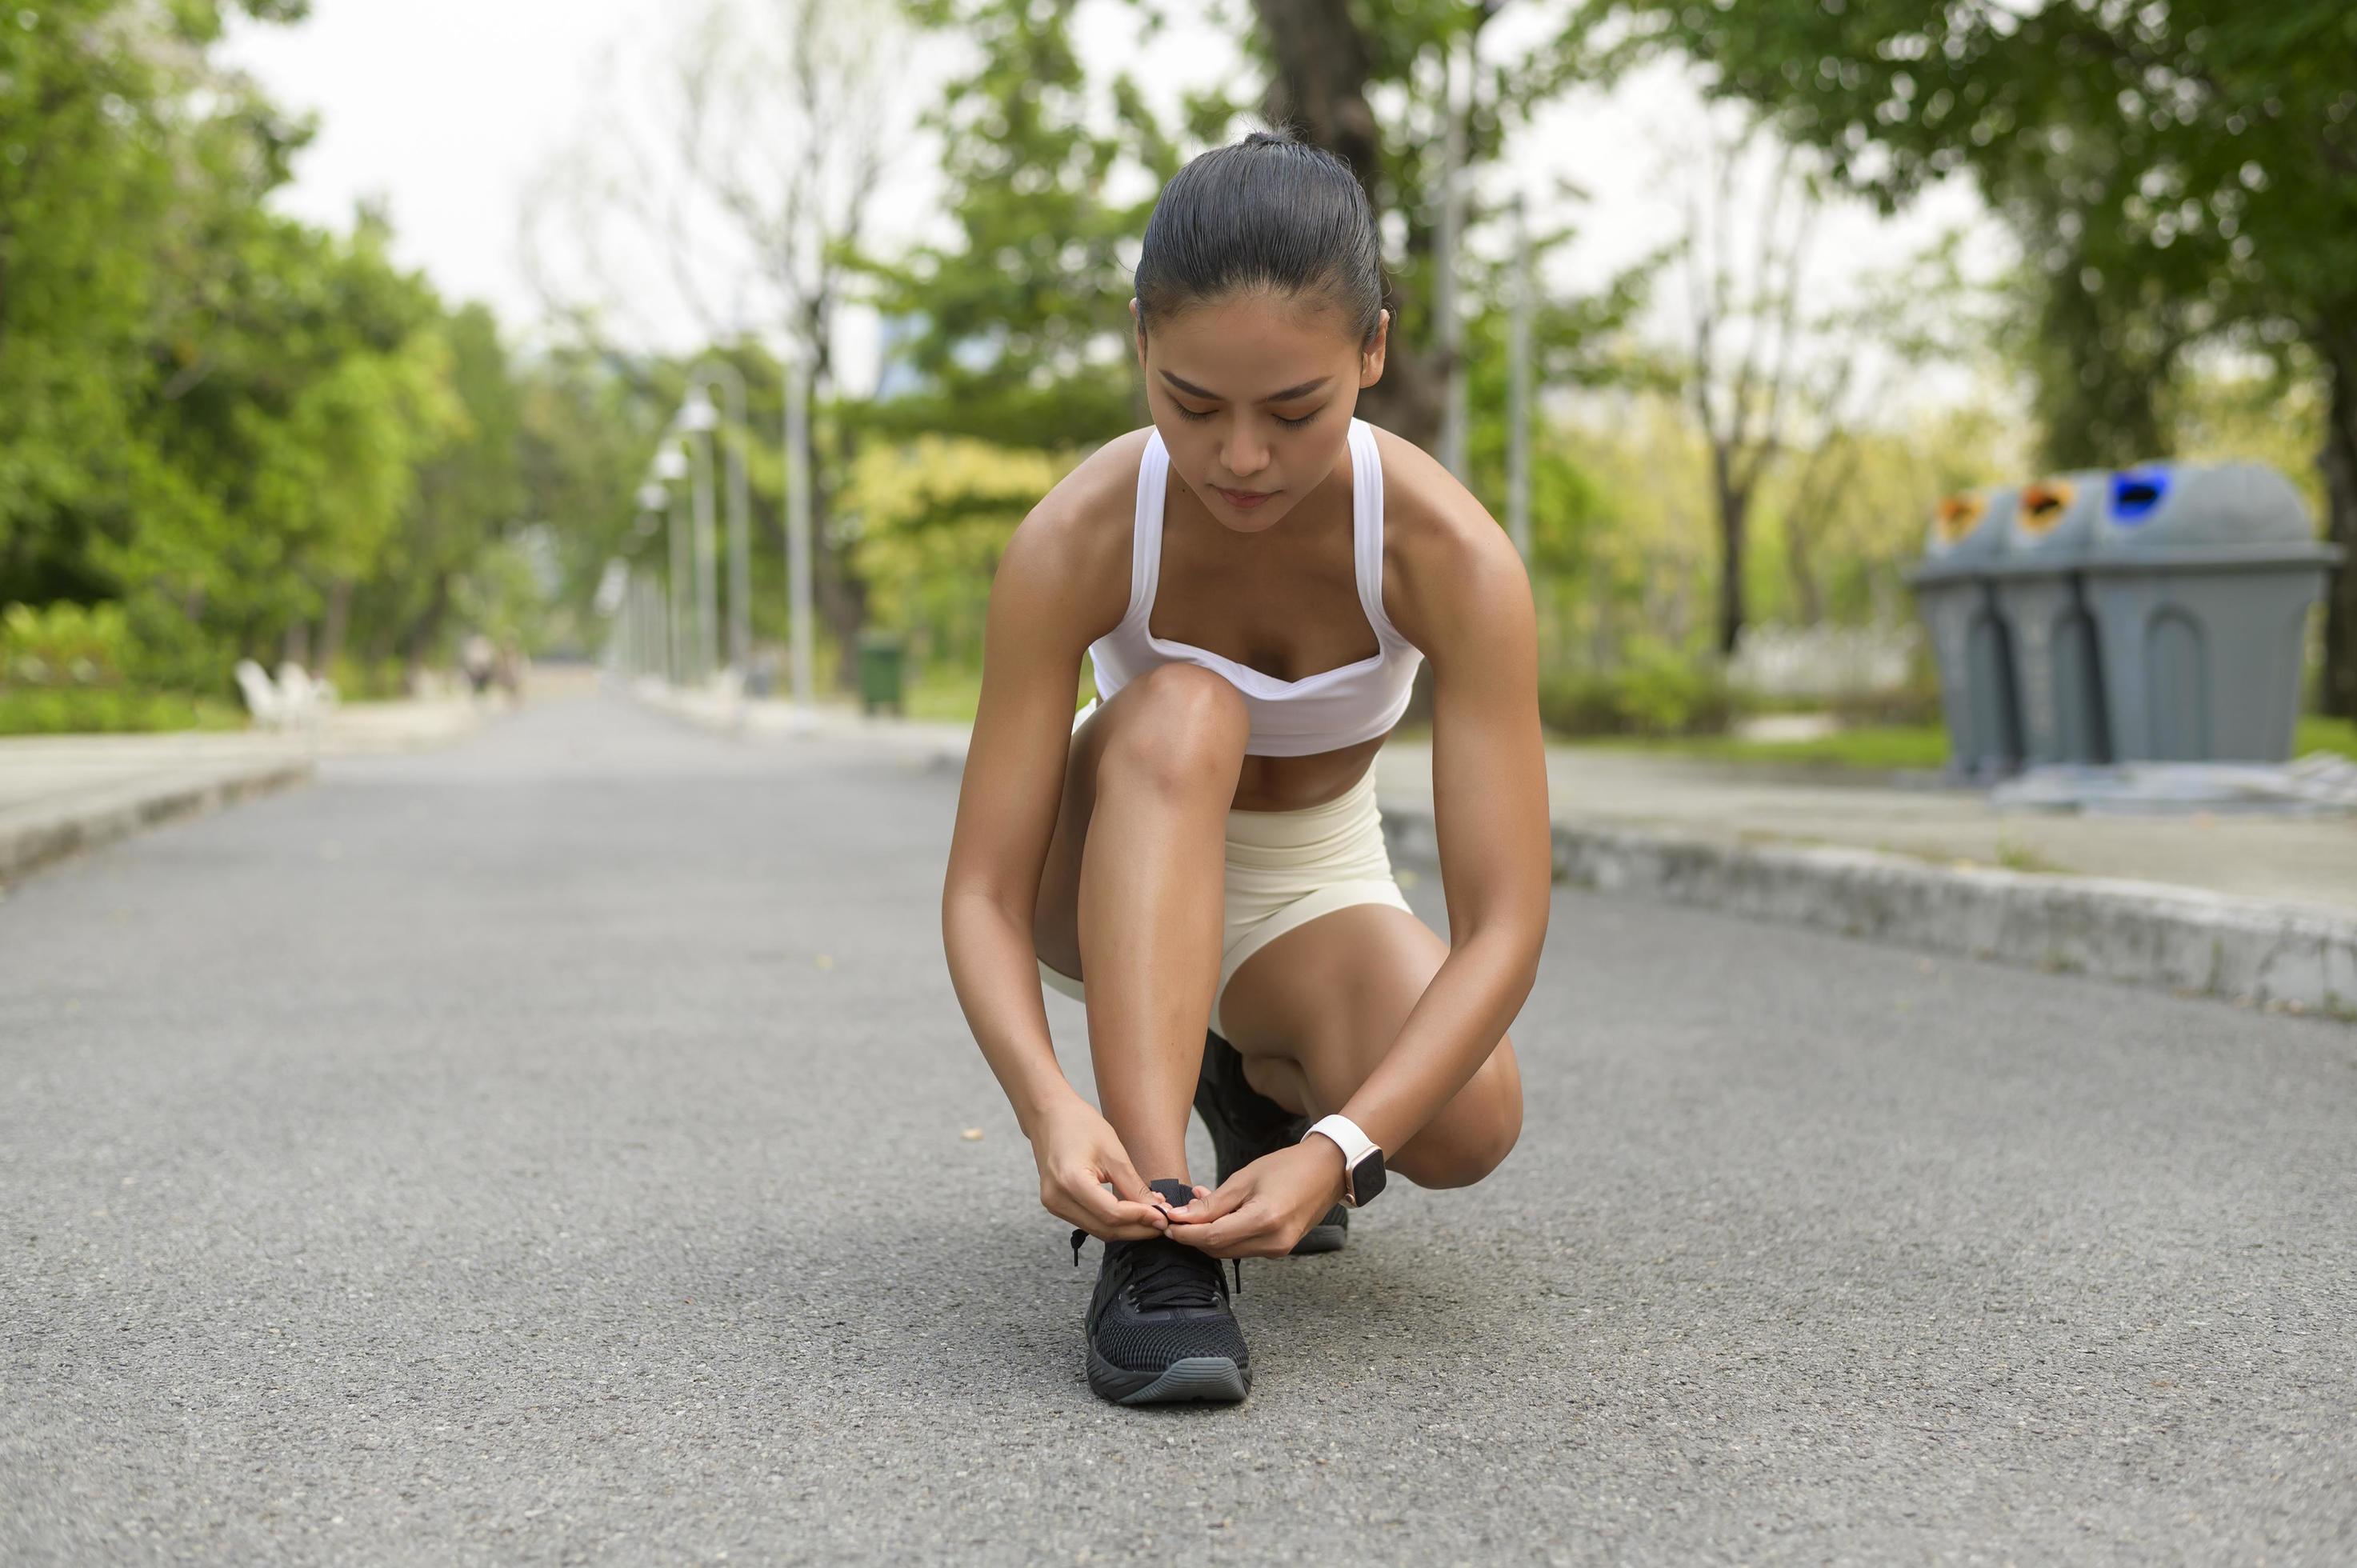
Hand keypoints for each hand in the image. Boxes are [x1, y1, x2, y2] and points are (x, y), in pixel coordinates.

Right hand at [1027, 1094, 1170, 1241]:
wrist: (1049, 1115)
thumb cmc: (1079, 1124)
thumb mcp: (1113, 1151)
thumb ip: (1133, 1185)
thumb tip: (1156, 1209)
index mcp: (1070, 1181)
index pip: (1112, 1214)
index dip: (1141, 1219)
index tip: (1163, 1217)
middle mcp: (1057, 1199)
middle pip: (1105, 1228)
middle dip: (1137, 1229)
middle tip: (1161, 1222)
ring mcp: (1053, 1205)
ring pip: (1098, 1230)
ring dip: (1126, 1228)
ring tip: (1149, 1218)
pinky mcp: (1056, 1205)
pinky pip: (1089, 1222)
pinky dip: (1111, 1222)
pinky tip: (1129, 1213)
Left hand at [1161, 1138, 1346, 1258]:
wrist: (1327, 1171)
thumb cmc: (1288, 1166)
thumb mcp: (1245, 1178)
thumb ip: (1212, 1203)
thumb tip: (1181, 1217)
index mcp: (1264, 1220)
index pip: (1211, 1237)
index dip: (1184, 1233)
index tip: (1165, 1223)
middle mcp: (1272, 1242)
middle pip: (1217, 1249)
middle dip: (1192, 1235)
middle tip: (1176, 1215)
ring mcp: (1278, 1250)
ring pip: (1229, 1250)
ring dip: (1208, 1234)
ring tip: (1198, 1207)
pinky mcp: (1279, 1249)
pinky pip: (1243, 1247)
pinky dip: (1226, 1234)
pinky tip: (1220, 1214)